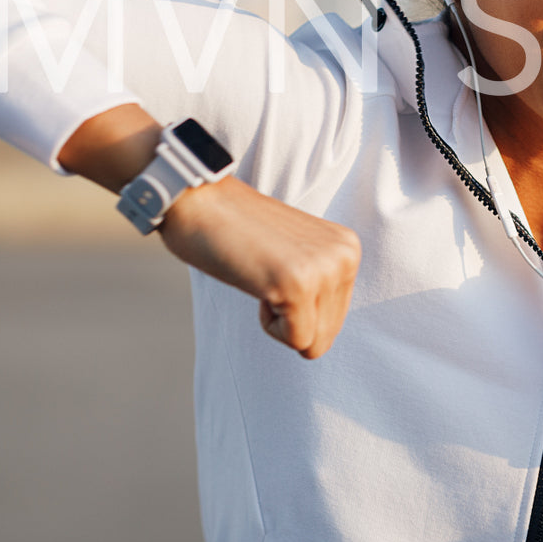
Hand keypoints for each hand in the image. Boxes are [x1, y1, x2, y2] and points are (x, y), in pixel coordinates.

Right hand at [159, 177, 360, 359]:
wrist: (195, 199)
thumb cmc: (234, 231)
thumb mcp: (295, 254)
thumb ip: (319, 286)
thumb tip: (321, 341)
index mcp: (347, 247)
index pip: (334, 319)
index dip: (296, 308)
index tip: (273, 268)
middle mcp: (345, 256)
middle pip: (327, 335)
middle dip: (290, 319)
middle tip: (265, 273)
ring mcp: (325, 269)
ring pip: (313, 343)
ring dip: (278, 321)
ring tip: (261, 274)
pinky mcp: (299, 285)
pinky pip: (295, 340)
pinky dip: (267, 323)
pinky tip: (256, 279)